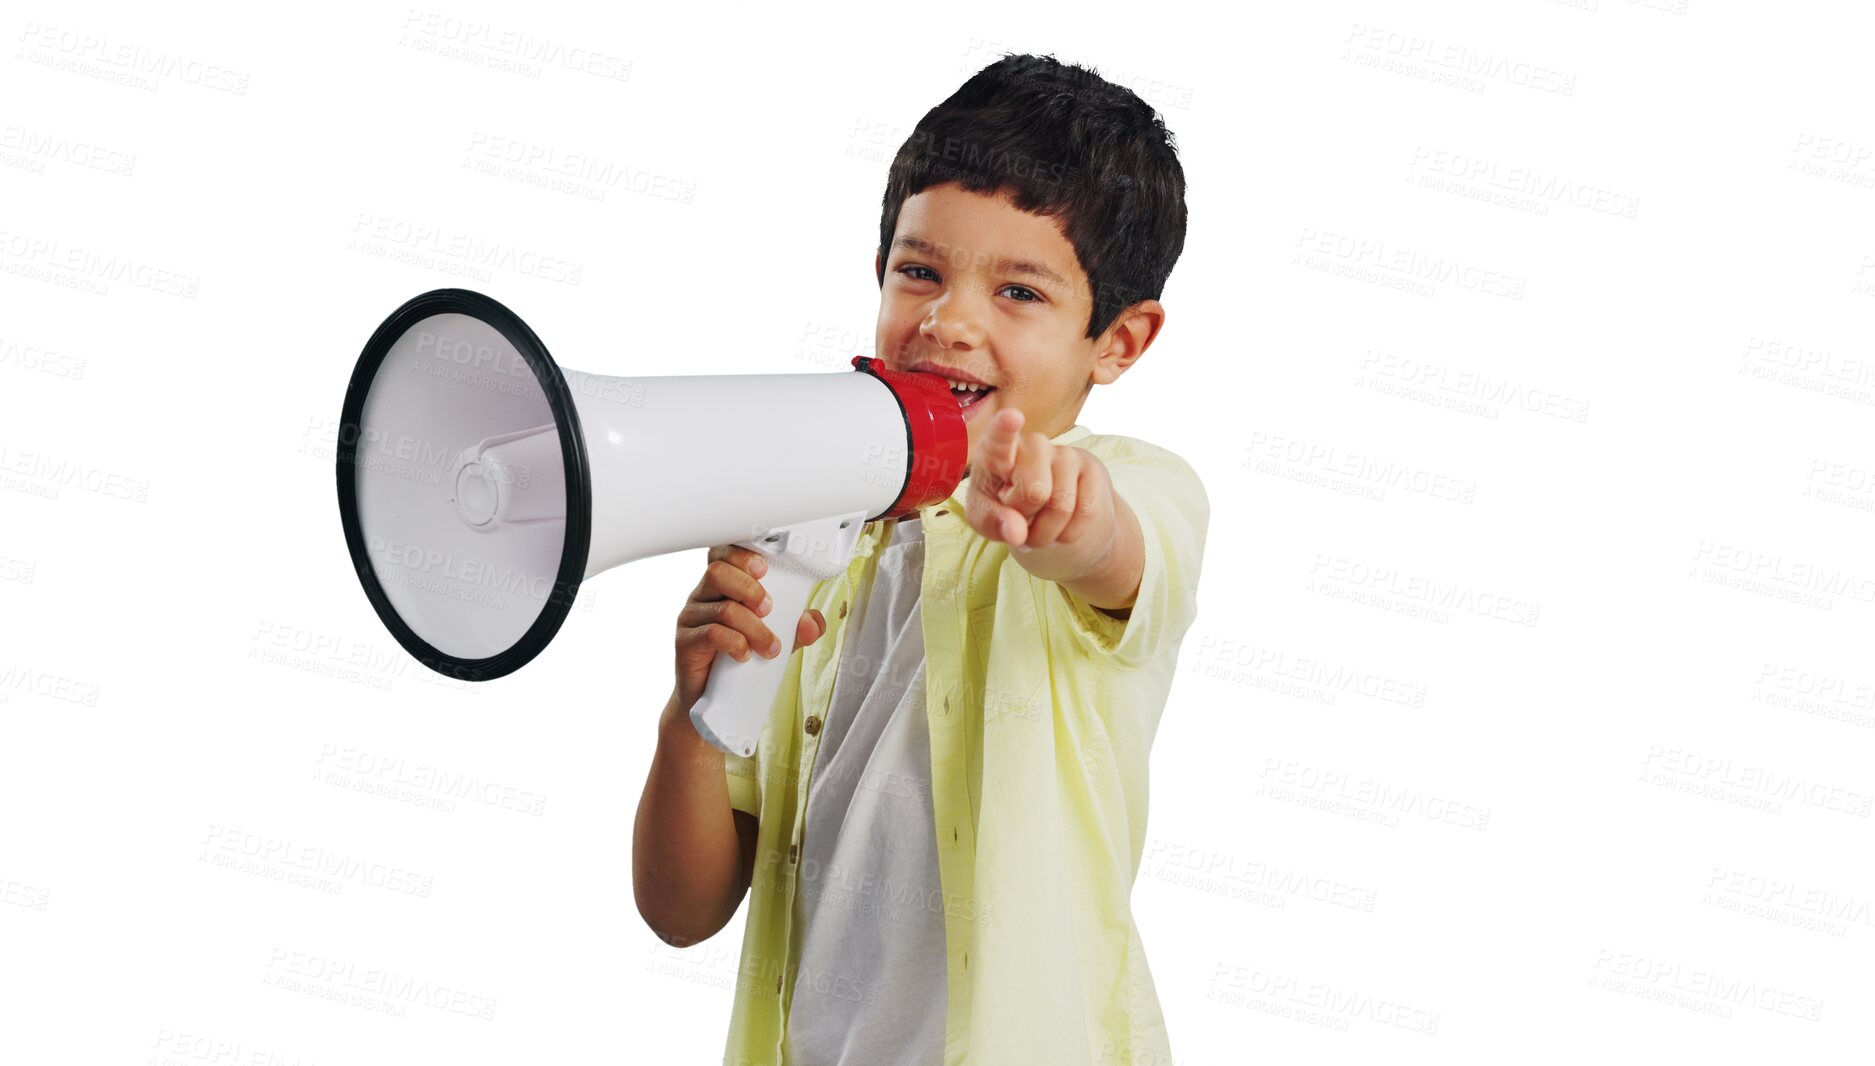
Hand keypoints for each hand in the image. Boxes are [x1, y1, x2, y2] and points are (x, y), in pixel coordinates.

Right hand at [672, 545, 826, 712]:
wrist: (713, 700)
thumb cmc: (741, 658)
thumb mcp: (776, 640)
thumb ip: (796, 628)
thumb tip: (813, 621)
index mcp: (722, 585)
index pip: (722, 553)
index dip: (741, 554)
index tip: (764, 568)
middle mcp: (703, 596)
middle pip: (718, 571)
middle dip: (751, 589)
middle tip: (769, 610)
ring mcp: (691, 618)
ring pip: (723, 607)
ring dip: (754, 627)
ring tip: (769, 648)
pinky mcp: (686, 643)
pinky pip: (711, 634)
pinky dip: (736, 644)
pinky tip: (745, 655)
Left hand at [964, 407, 1110, 551]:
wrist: (1051, 519)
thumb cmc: (1007, 512)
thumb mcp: (987, 521)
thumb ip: (994, 524)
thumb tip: (1017, 532)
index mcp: (997, 451)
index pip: (1000, 438)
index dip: (1005, 428)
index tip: (1011, 417)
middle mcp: (1033, 444)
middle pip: (1035, 490)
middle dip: (1027, 518)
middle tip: (1019, 520)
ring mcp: (1065, 453)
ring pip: (1062, 505)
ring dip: (1047, 533)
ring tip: (1038, 529)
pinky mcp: (1092, 468)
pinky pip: (1086, 510)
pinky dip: (1069, 533)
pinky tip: (1060, 527)